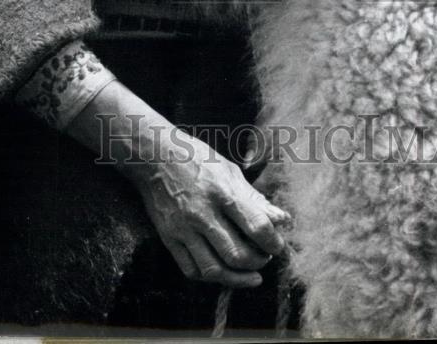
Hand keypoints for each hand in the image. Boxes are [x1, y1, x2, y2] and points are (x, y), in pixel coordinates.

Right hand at [127, 129, 290, 287]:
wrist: (154, 158)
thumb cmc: (197, 160)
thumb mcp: (229, 171)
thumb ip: (254, 198)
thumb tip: (282, 220)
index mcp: (222, 192)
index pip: (257, 226)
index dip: (274, 242)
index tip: (278, 246)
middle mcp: (203, 213)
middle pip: (237, 254)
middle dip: (259, 262)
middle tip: (265, 257)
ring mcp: (184, 229)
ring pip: (214, 270)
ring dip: (238, 278)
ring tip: (251, 273)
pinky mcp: (169, 239)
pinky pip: (191, 270)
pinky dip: (211, 277)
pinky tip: (223, 272)